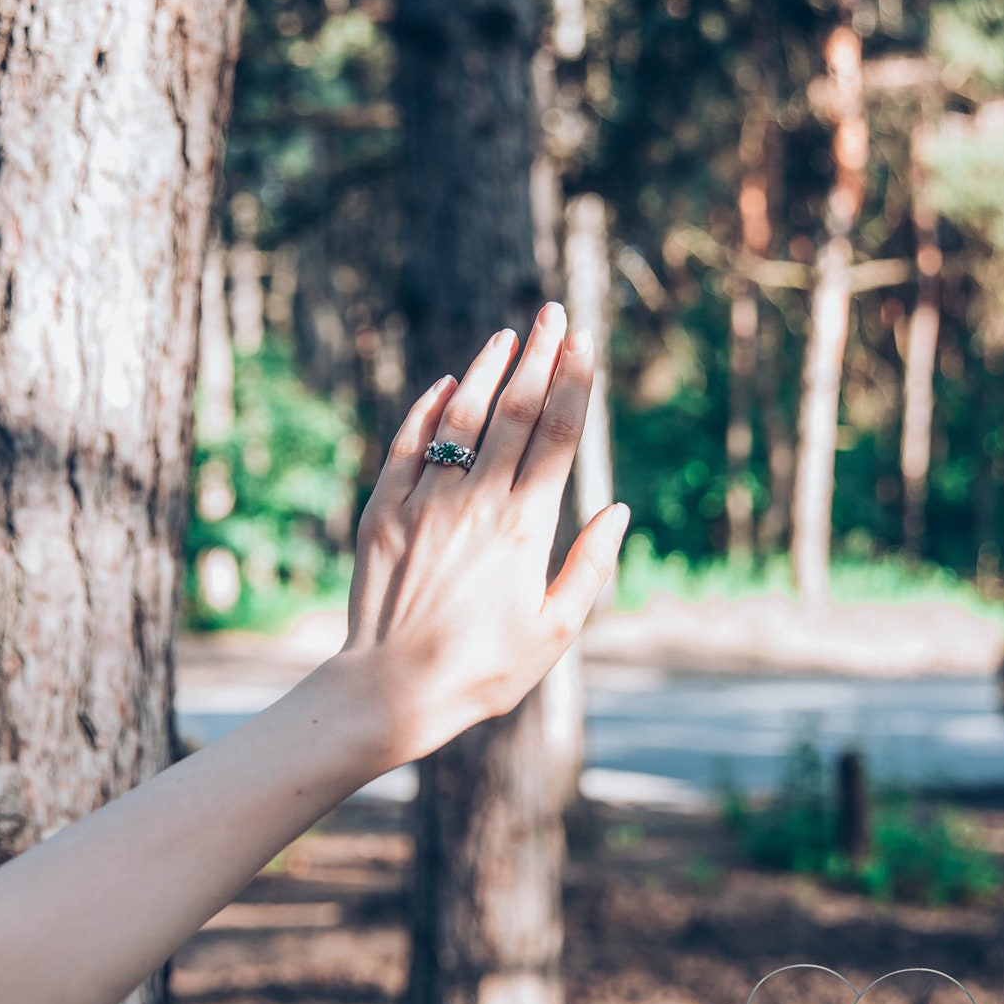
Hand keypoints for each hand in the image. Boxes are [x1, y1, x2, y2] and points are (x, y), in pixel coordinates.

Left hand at [343, 301, 628, 763]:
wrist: (394, 690)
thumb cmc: (485, 669)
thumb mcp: (555, 630)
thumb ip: (590, 567)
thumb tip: (619, 511)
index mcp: (523, 528)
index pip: (556, 437)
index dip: (574, 383)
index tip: (586, 342)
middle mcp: (476, 503)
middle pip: (515, 413)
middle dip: (540, 357)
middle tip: (554, 313)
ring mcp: (426, 503)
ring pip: (460, 419)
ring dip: (487, 371)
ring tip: (508, 335)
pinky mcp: (384, 512)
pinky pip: (408, 447)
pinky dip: (427, 410)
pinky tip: (447, 384)